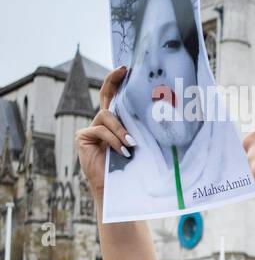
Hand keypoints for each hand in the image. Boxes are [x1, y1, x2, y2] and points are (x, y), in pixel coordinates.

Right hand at [74, 66, 132, 212]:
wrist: (118, 191)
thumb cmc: (133, 170)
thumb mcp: (141, 146)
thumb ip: (141, 131)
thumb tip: (165, 116)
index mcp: (117, 123)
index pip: (115, 98)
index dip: (116, 81)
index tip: (125, 67)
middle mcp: (102, 122)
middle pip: (107, 98)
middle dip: (113, 82)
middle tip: (124, 70)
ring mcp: (91, 129)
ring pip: (107, 117)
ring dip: (121, 130)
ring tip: (131, 145)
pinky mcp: (83, 137)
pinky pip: (100, 131)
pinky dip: (114, 140)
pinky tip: (123, 152)